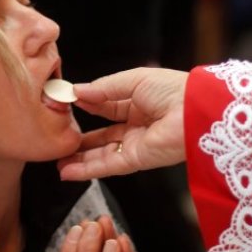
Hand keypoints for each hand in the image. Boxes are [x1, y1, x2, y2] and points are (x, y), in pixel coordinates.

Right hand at [57, 67, 186, 180]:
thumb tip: (77, 91)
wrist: (194, 112)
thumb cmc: (172, 90)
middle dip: (81, 139)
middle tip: (58, 137)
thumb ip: (103, 88)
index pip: (106, 106)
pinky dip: (87, 170)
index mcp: (139, 101)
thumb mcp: (133, 80)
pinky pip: (107, 166)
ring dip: (80, 159)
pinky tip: (67, 171)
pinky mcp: (137, 160)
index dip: (86, 105)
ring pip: (102, 154)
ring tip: (57, 161)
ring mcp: (136, 144)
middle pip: (103, 134)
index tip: (64, 104)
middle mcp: (137, 124)